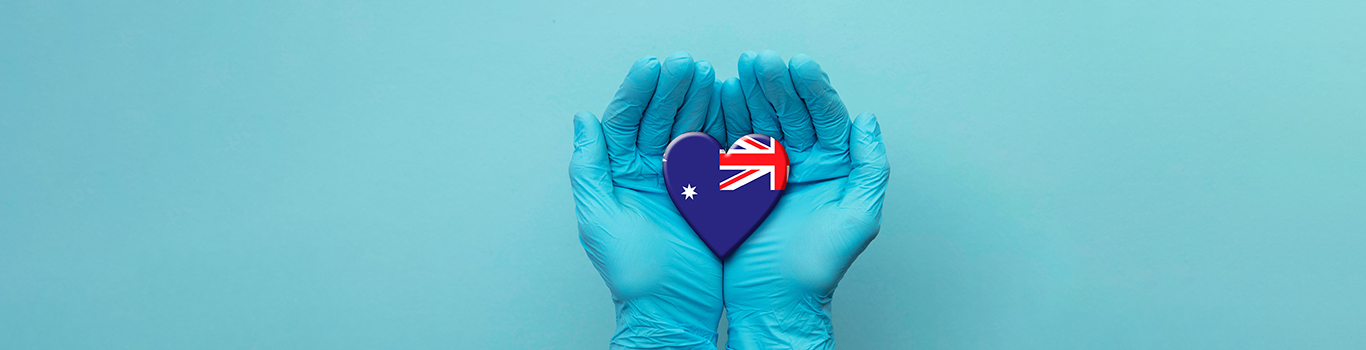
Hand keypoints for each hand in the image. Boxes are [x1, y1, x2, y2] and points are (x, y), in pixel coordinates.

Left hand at [570, 52, 728, 348]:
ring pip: (687, 128)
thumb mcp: (600, 218)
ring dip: (696, 100)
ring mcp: (679, 180)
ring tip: (707, 75)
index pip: (625, 121)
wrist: (673, 308)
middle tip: (685, 63)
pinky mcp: (709, 191)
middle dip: (671, 88)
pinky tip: (728, 104)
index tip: (653, 66)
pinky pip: (714, 151)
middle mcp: (647, 171)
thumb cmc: (632, 273)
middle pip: (658, 118)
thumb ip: (590, 168)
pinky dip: (721, 126)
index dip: (638, 92)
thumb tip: (583, 120)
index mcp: (619, 173)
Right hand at [718, 51, 889, 349]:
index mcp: (833, 166)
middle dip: (776, 84)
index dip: (812, 89)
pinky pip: (733, 143)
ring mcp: (768, 170)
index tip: (797, 65)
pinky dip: (726, 120)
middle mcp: (802, 162)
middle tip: (760, 60)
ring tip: (739, 71)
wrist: (774, 301)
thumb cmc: (818, 268)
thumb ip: (869, 167)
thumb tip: (866, 121)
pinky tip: (721, 98)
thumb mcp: (858, 217)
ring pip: (761, 121)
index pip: (824, 116)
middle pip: (790, 112)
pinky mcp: (738, 182)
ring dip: (751, 94)